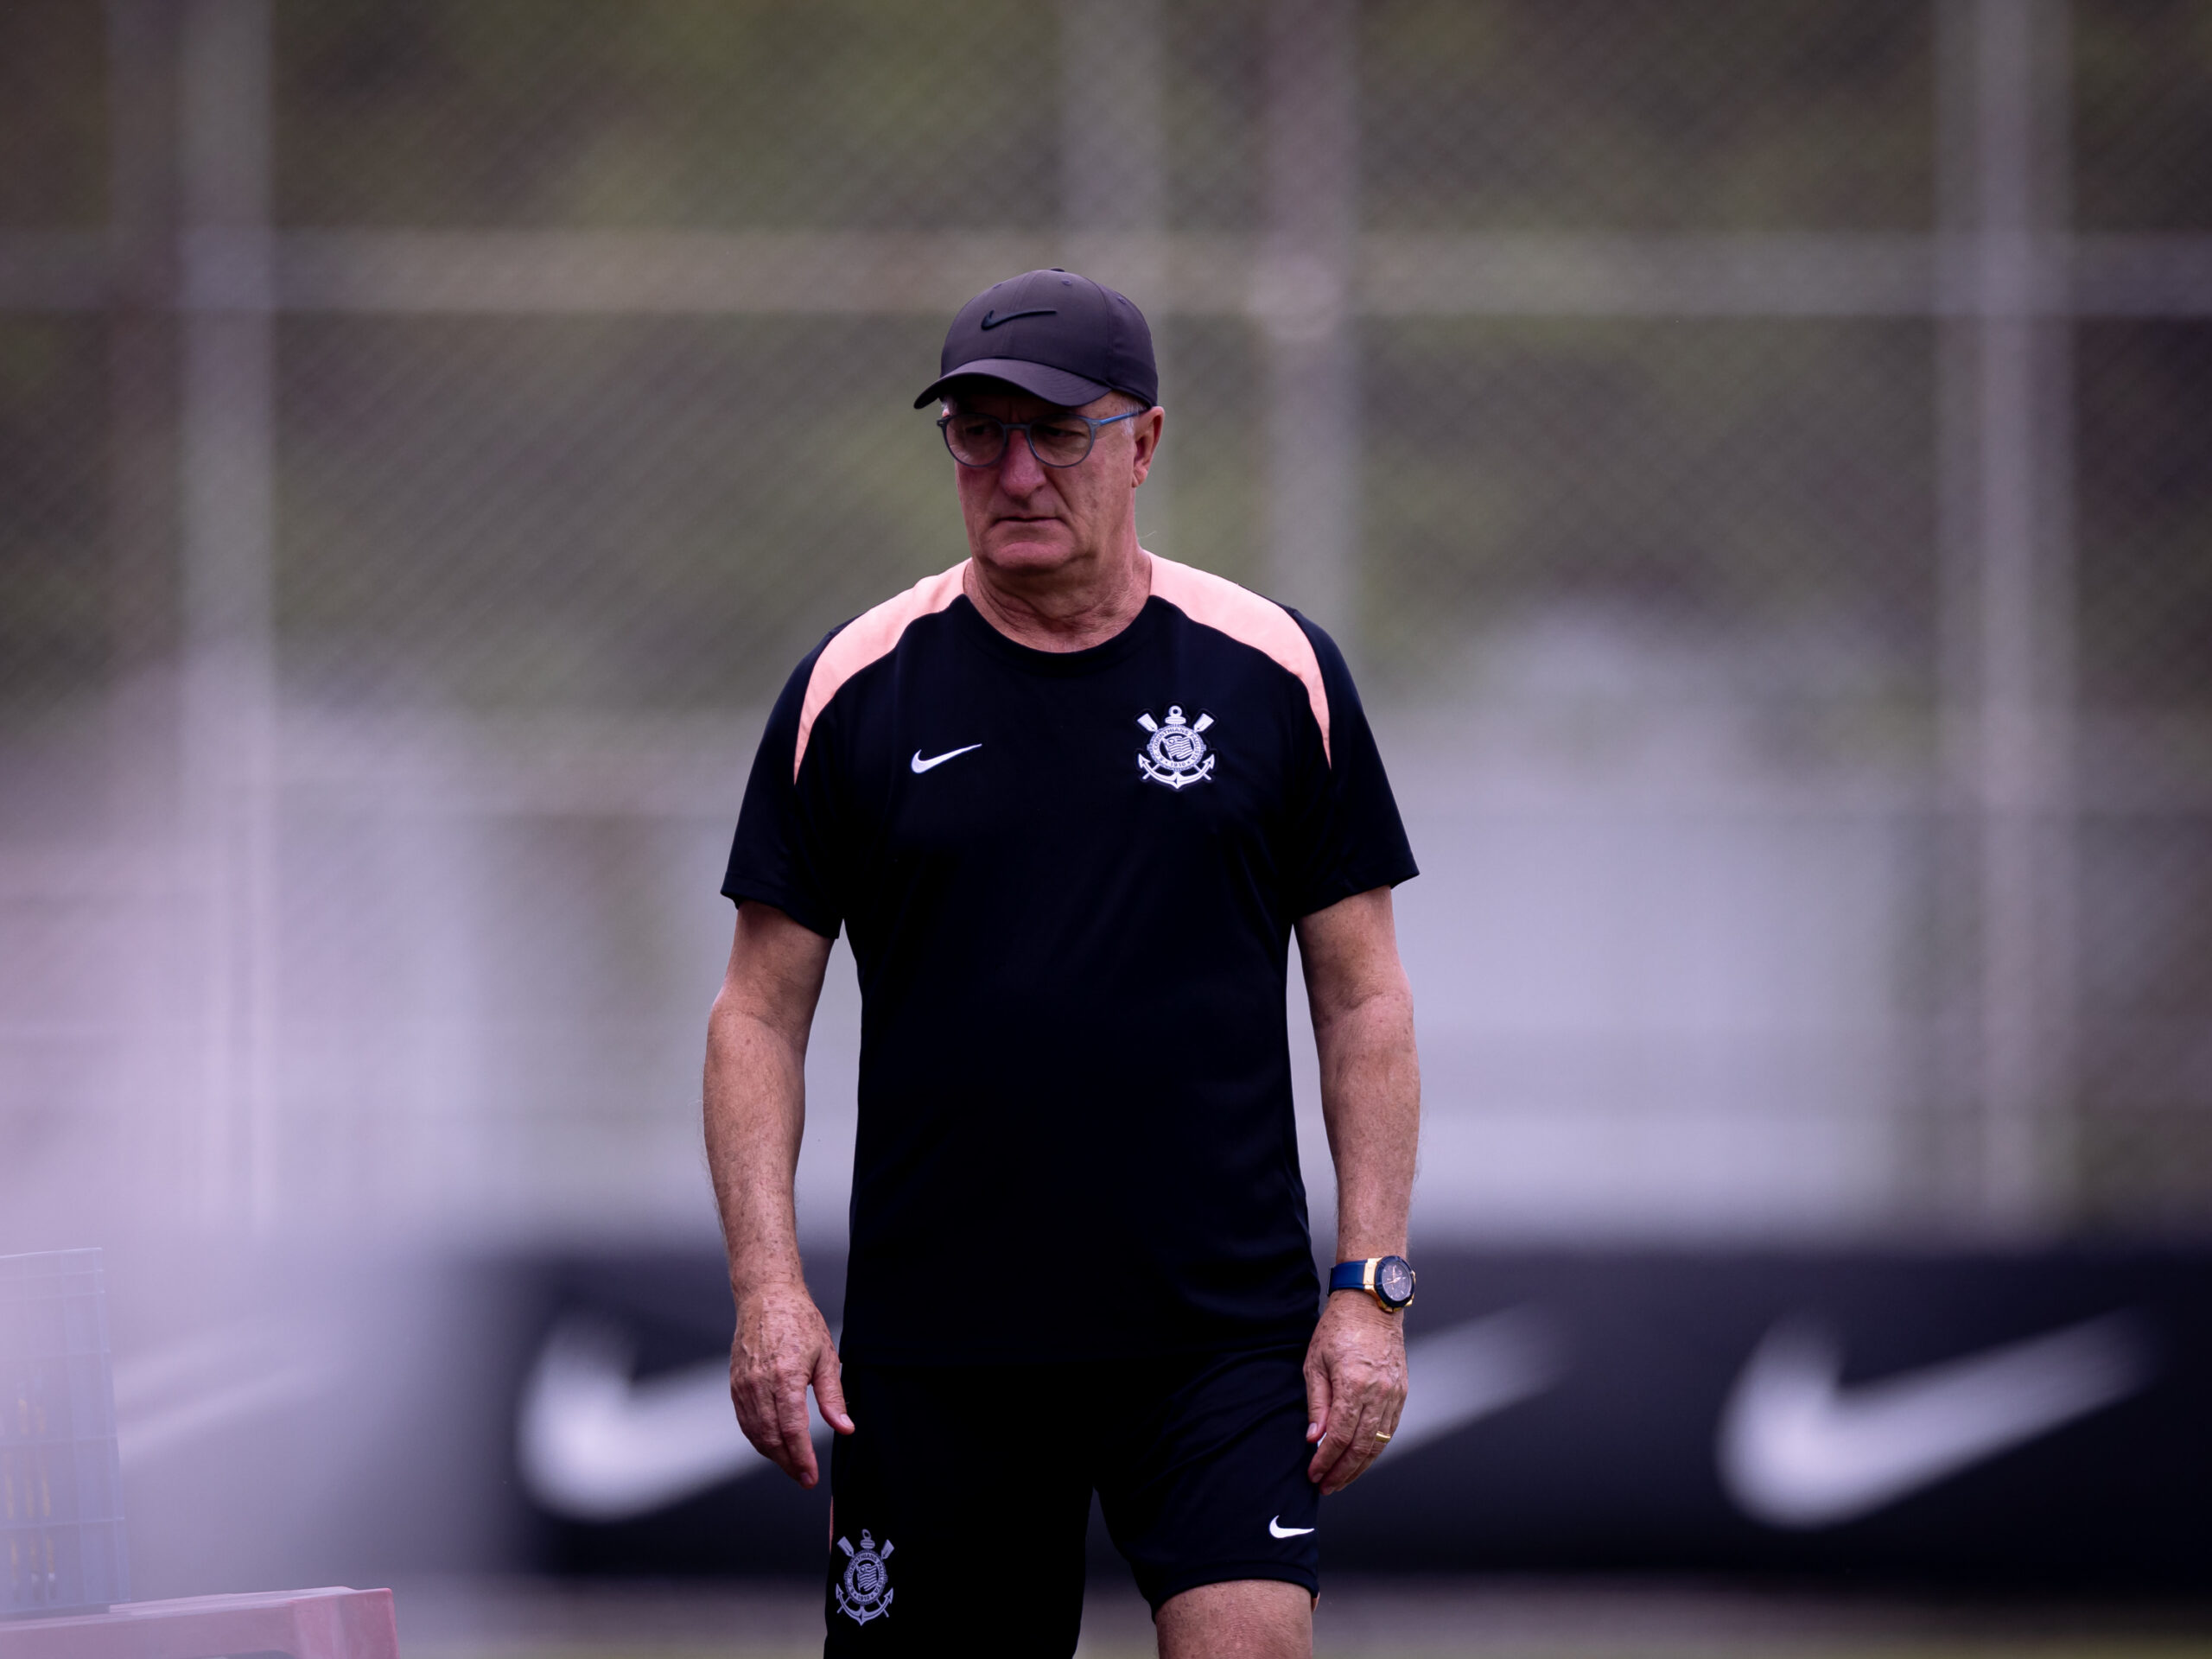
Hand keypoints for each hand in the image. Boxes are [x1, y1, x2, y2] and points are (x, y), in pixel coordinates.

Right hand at [728, 1280, 854, 1487]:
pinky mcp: (735, 1385)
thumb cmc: (799, 1321)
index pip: (791, 1430)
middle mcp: (759, 1384)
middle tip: (804, 1477)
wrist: (766, 1297)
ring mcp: (743, 1386)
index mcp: (785, 1376)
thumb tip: (844, 1427)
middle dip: (788, 1463)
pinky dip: (758, 1439)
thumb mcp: (826, 1355)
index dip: (801, 1458)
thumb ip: (833, 1396)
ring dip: (773, 1455)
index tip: (810, 1477)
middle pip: (770, 1438)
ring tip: (792, 1465)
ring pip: (755, 1433)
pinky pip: (745, 1421)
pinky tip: (773, 1445)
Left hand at [1303, 1290, 1406, 1494]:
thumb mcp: (1315, 1362)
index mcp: (1355, 1385)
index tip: (1314, 1474)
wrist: (1371, 1304)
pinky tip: (1362, 1456)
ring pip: (1380, 1442)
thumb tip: (1315, 1438)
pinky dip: (1376, 1447)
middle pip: (1363, 1447)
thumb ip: (1317, 1403)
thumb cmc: (1339, 1327)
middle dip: (1343, 1472)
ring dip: (1361, 1465)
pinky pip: (1390, 1429)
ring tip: (1342, 1478)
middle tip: (1327, 1486)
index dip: (1326, 1461)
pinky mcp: (1401, 1391)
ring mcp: (1394, 1393)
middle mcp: (1379, 1393)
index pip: (1341, 1437)